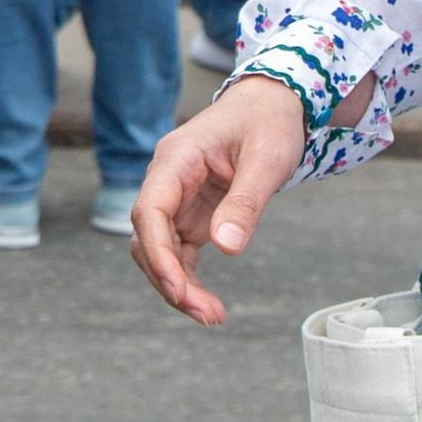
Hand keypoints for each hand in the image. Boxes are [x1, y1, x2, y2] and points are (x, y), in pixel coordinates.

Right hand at [131, 72, 334, 324]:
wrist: (273, 105)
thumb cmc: (269, 123)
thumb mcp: (267, 159)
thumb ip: (245, 203)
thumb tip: (227, 249)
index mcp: (176, 159)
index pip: (149, 211)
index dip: (158, 254)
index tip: (179, 290)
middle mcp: (168, 180)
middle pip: (147, 237)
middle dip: (169, 279)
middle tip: (207, 315)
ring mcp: (177, 198)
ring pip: (158, 250)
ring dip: (177, 284)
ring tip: (212, 316)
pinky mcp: (192, 213)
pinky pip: (178, 251)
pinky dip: (188, 278)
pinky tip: (207, 304)